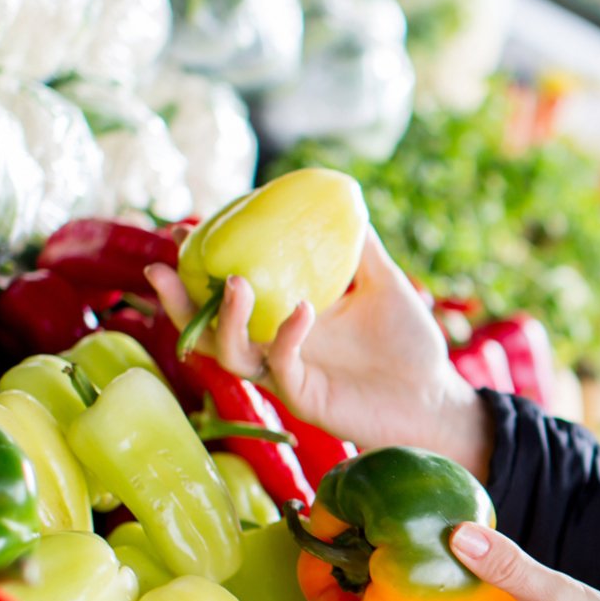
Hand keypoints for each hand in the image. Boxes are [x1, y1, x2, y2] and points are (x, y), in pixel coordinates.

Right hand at [146, 228, 493, 478]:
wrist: (436, 397)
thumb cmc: (410, 344)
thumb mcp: (385, 284)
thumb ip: (361, 248)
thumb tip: (345, 201)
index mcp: (284, 318)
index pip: (229, 292)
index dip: (200, 266)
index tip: (182, 229)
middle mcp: (275, 347)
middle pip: (207, 330)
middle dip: (179, 300)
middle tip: (162, 266)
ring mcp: (287, 376)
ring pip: (231, 355)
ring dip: (226, 318)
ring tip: (237, 282)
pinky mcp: (306, 399)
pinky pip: (282, 368)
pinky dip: (286, 337)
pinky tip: (303, 308)